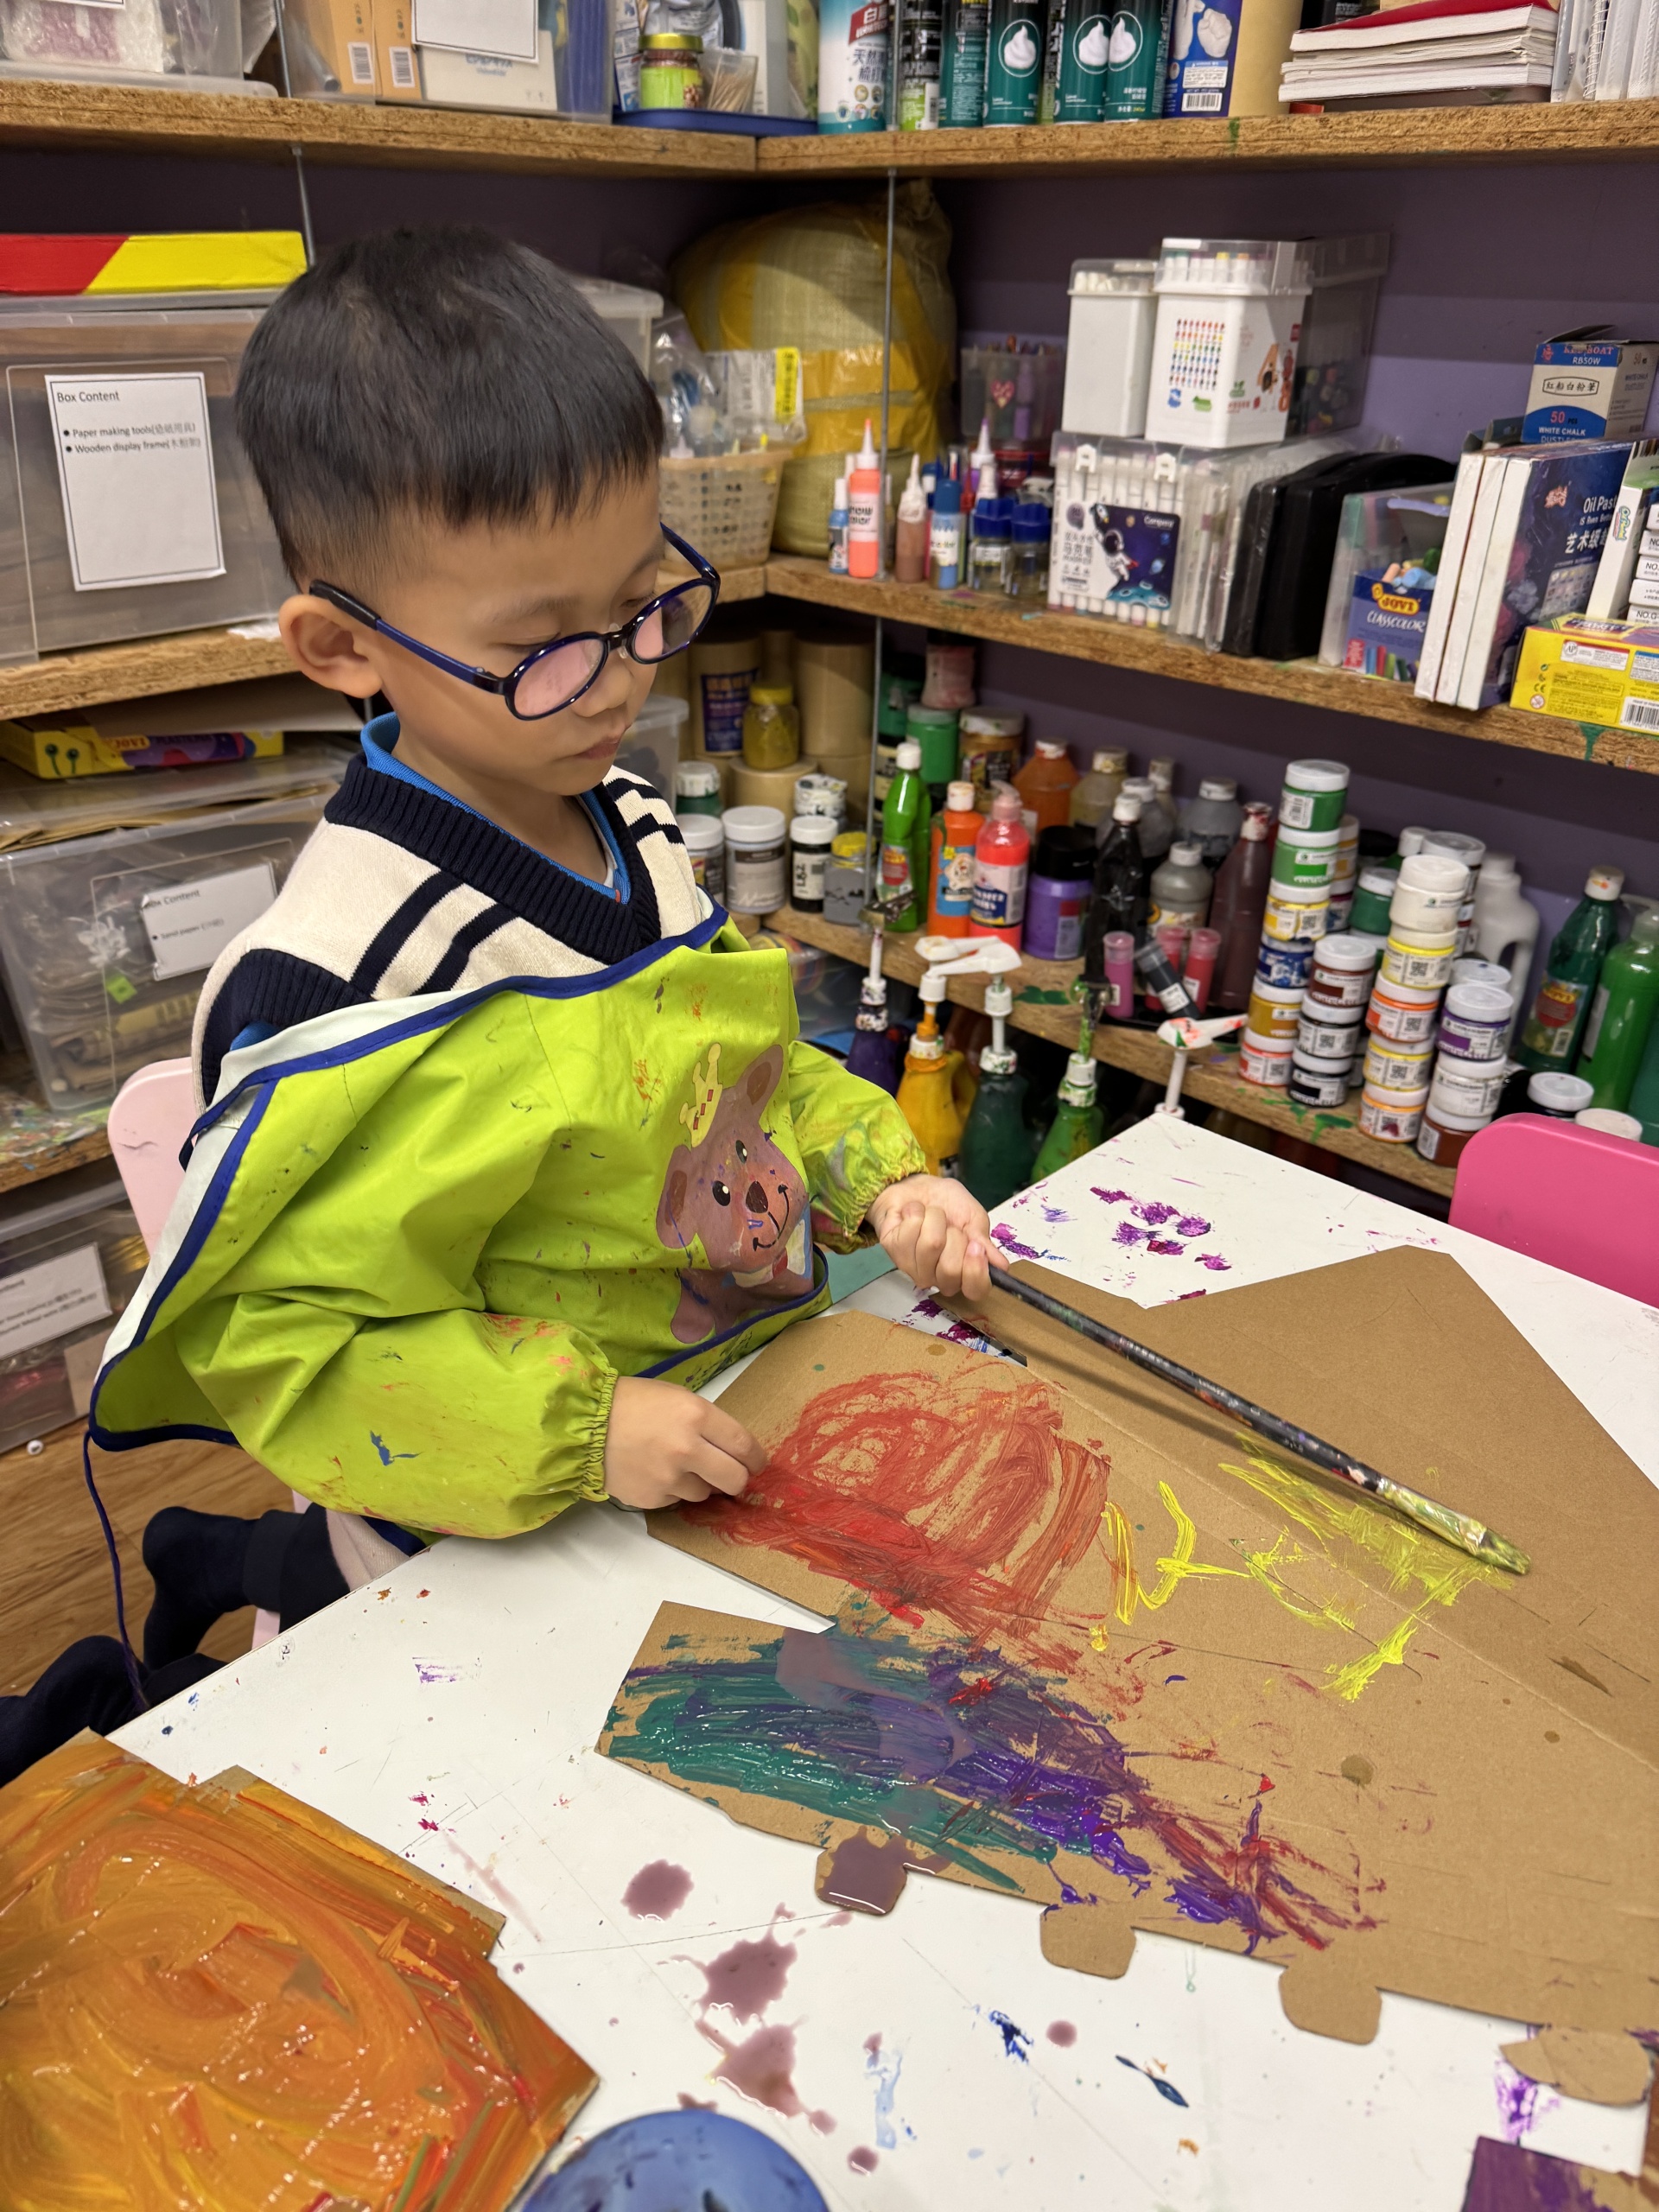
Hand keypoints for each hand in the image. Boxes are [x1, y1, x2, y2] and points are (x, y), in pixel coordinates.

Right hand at [604, 1377, 766, 1508]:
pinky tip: (656, 1472)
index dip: (756, 1458)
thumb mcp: (676, 1397)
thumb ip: (705, 1421)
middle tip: (732, 1476)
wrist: (584, 1425)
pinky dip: (673, 1490)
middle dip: (738, 1479)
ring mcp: (669, 1477)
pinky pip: (677, 1500)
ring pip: (706, 1493)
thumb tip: (731, 1448)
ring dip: (701, 1484)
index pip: (743, 1445)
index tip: (756, 1463)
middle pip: (735, 1478)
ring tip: (679, 1466)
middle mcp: (687, 1448)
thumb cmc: (632, 1403)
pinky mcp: (653, 1498)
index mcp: (696, 1415)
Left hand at [866, 1174, 1000, 1300]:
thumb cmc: (949, 1205)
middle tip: (950, 1227)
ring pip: (930, 1246)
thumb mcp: (974, 1219)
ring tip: (931, 1217)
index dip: (976, 1270)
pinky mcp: (893, 1253)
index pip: (975, 1290)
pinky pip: (909, 1233)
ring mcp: (914, 1269)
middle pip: (951, 1270)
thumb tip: (1001, 1266)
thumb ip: (984, 1242)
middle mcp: (939, 1277)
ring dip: (934, 1220)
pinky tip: (913, 1214)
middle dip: (954, 1236)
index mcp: (964, 1272)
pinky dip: (915, 1214)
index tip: (975, 1245)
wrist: (919, 1186)